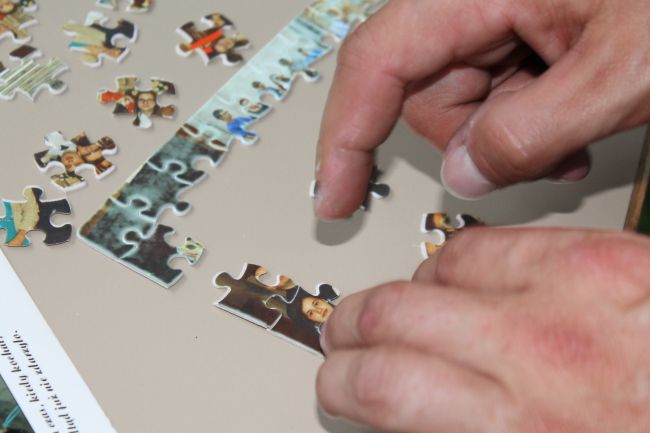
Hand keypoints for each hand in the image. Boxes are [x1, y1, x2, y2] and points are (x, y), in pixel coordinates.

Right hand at [314, 0, 649, 218]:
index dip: (344, 135)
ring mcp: (495, 13)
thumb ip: (530, 132)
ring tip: (572, 132)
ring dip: (506, 135)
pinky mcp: (517, 30)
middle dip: (470, 138)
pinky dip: (523, 122)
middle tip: (538, 152)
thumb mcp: (618, 71)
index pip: (376, 63)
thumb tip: (464, 173)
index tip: (332, 195)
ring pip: (460, 102)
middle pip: (422, 91)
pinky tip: (569, 120)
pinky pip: (493, 93)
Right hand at [317, 228, 649, 432]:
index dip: (340, 383)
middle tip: (346, 340)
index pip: (382, 386)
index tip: (336, 385)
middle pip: (394, 314)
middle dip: (353, 329)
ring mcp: (571, 294)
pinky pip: (497, 241)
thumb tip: (411, 422)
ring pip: (440, 268)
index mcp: (518, 428)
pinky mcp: (604, 256)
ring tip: (401, 308)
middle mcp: (538, 354)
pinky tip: (463, 277)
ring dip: (407, 291)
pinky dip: (463, 259)